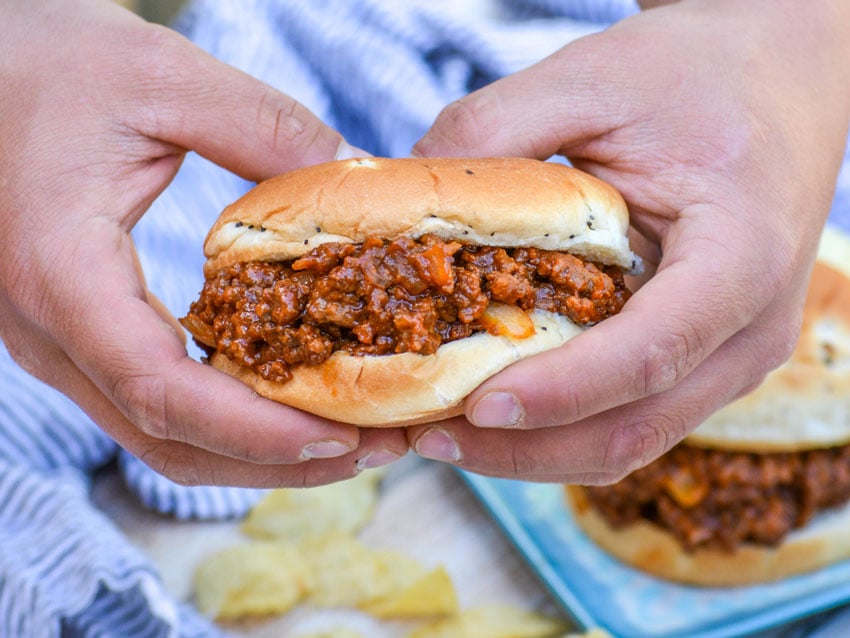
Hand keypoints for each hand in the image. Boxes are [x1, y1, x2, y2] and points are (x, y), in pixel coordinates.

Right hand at [0, 0, 406, 486]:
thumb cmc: (40, 63)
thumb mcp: (158, 75)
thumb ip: (263, 127)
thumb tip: (355, 176)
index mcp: (61, 276)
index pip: (164, 392)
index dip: (260, 431)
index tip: (342, 437)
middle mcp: (51, 331)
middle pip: (170, 439)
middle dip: (277, 460)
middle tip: (371, 448)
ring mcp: (61, 341)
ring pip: (162, 436)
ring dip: (257, 451)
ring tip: (347, 437)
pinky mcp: (81, 333)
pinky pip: (157, 402)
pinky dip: (229, 419)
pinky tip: (290, 397)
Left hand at [409, 0, 849, 481]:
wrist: (773, 82)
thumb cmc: (695, 76)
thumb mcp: (591, 79)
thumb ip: (495, 128)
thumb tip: (401, 202)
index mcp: (743, 254)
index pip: (650, 352)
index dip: (558, 392)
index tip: (471, 405)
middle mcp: (749, 327)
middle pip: (633, 427)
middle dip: (524, 446)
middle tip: (426, 435)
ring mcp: (729, 355)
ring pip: (627, 441)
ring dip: (532, 450)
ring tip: (442, 432)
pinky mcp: (700, 360)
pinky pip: (626, 417)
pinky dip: (555, 426)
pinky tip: (490, 402)